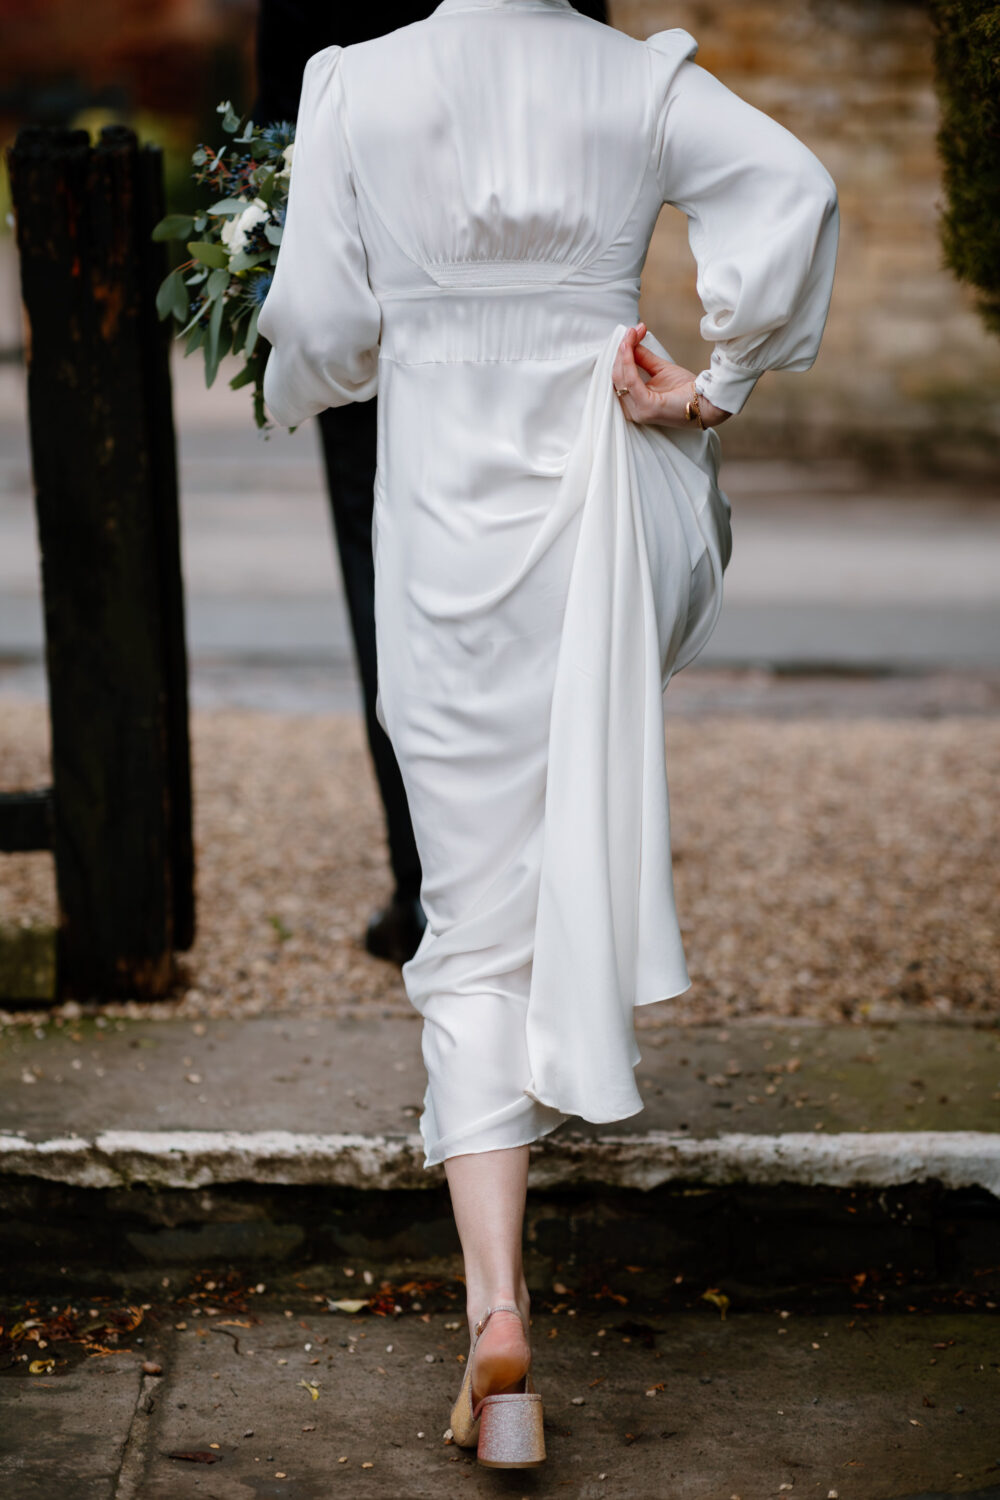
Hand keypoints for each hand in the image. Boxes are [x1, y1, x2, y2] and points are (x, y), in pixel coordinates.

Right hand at [611, 323, 731, 428]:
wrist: (707, 402)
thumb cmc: (687, 391)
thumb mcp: (661, 370)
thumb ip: (644, 359)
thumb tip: (631, 343)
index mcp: (635, 403)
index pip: (620, 377)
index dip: (622, 354)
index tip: (631, 334)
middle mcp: (633, 410)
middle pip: (617, 376)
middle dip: (623, 350)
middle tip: (632, 331)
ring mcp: (638, 410)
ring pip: (621, 377)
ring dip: (624, 352)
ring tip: (631, 335)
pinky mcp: (646, 406)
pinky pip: (631, 380)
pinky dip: (628, 361)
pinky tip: (629, 347)